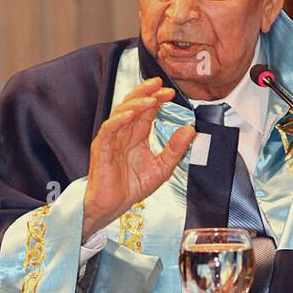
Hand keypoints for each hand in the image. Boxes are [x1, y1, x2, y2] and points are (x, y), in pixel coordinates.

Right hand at [81, 77, 195, 242]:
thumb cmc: (131, 188)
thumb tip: (190, 130)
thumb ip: (175, 149)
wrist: (113, 207)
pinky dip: (119, 120)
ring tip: (151, 99)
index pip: (147, 111)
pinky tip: (130, 114)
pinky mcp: (102, 148)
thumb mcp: (162, 168)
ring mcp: (112, 139)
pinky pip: (109, 129)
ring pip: (121, 112)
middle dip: (146, 92)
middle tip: (160, 85)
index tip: (171, 93)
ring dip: (136, 103)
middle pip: (132, 104)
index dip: (157, 99)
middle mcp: (123, 133)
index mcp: (137, 136)